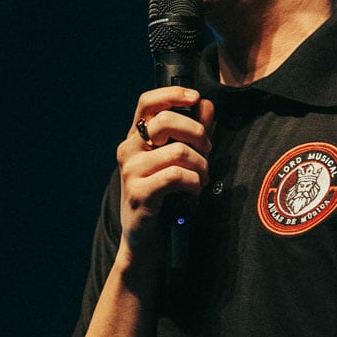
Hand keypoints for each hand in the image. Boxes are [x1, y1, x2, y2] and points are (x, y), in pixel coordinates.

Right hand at [116, 86, 214, 257]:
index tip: (195, 98)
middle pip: (166, 121)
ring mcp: (131, 172)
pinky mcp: (138, 193)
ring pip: (177, 151)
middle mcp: (129, 151)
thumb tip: (205, 104)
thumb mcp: (180, 162)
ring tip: (201, 179)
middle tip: (207, 152)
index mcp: (137, 140)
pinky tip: (193, 191)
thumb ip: (193, 133)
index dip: (172, 94)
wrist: (146, 243)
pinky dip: (193, 182)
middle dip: (197, 133)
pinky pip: (176, 175)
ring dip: (200, 165)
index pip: (147, 103)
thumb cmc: (164, 200)